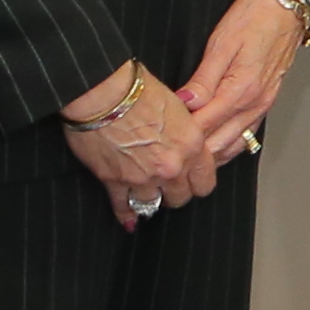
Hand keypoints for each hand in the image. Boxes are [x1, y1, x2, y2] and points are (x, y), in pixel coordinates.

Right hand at [57, 58, 211, 227]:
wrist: (104, 91)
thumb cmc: (138, 88)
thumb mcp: (176, 105)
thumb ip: (184, 131)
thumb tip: (184, 139)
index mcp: (191, 145)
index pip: (206, 182)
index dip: (197, 183)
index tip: (191, 180)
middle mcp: (171, 166)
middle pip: (180, 197)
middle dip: (175, 192)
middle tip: (168, 185)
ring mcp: (143, 177)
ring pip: (154, 204)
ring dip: (150, 200)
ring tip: (148, 194)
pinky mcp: (115, 181)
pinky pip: (123, 206)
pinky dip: (125, 214)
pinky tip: (129, 220)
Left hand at [168, 0, 309, 178]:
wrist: (285, 10)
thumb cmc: (254, 19)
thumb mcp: (221, 43)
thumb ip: (203, 79)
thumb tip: (185, 103)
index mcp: (240, 89)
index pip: (204, 125)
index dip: (180, 136)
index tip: (160, 142)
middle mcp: (253, 104)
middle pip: (217, 143)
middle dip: (192, 155)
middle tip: (167, 159)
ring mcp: (261, 107)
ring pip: (232, 145)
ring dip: (209, 157)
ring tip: (185, 163)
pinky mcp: (265, 105)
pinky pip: (244, 137)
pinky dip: (226, 149)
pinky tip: (213, 151)